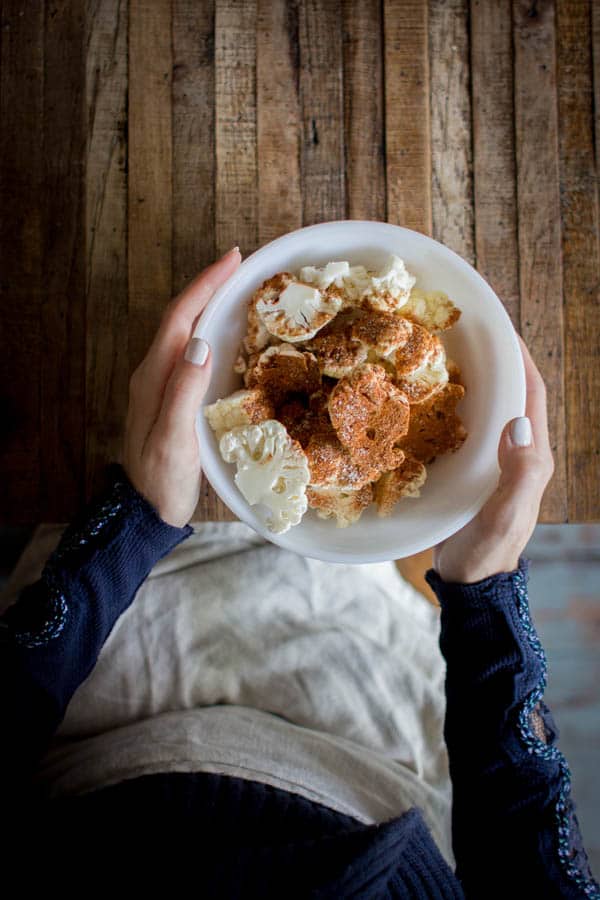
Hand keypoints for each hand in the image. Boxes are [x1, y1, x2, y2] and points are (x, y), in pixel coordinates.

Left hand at [123, 247, 241, 526]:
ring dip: (209, 307)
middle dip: (209, 287)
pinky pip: (192, 354)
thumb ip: (185, 391)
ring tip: (239, 291)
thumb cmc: (162, 478)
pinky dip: (211, 334)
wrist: (146, 510)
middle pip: (182, 318)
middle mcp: (156, 373)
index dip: (205, 285)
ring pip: (186, 333)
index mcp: (155, 375)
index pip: (180, 318)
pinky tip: (228, 337)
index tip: (233, 259)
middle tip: (241, 267)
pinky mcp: (174, 399)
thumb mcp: (174, 437)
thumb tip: (201, 343)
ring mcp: (164, 386)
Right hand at [433, 335, 554, 582]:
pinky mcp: (469, 470)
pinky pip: (463, 428)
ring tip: (440, 355)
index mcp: (532, 456)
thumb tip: (518, 422)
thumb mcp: (504, 515)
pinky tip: (425, 398)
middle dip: (495, 361)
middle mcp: (515, 452)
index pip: (532, 394)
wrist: (469, 582)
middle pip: (511, 394)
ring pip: (486, 408)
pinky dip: (450, 407)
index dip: (520, 358)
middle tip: (462, 334)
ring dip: (471, 380)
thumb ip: (519, 472)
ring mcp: (492, 461)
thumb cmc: (487, 550)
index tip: (498, 328)